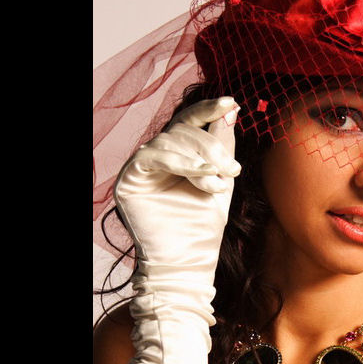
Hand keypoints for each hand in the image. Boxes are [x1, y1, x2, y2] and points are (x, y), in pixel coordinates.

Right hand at [113, 96, 240, 270]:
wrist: (188, 261)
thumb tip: (231, 110)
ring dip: (201, 160)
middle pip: (183, 130)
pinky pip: (153, 156)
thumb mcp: (221, 181)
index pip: (189, 122)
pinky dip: (181, 163)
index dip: (208, 109)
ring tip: (219, 184)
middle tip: (233, 170)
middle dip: (212, 147)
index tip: (231, 102)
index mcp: (177, 155)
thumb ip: (223, 147)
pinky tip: (203, 176)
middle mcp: (156, 156)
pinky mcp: (129, 179)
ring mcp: (140, 167)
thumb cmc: (203, 228)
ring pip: (170, 141)